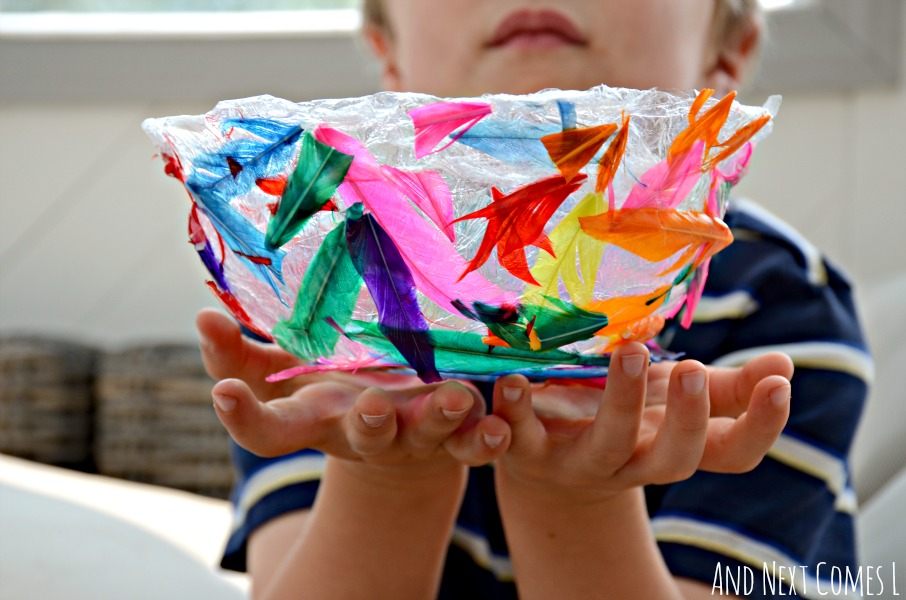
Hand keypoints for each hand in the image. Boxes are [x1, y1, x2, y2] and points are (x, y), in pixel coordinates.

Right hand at [196, 309, 509, 476]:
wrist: (398, 423)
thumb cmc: (332, 388)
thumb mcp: (286, 372)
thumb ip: (242, 353)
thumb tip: (202, 317)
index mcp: (316, 419)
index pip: (268, 430)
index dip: (242, 419)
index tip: (222, 396)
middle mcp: (365, 434)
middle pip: (363, 438)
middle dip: (369, 425)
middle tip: (371, 408)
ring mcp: (415, 438)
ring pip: (430, 438)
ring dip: (444, 421)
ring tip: (456, 398)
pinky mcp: (459, 435)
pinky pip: (479, 442)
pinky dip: (492, 434)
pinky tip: (503, 420)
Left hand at [492, 342, 792, 501]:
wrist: (542, 455)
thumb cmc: (620, 415)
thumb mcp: (669, 396)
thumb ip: (724, 386)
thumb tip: (786, 365)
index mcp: (673, 445)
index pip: (732, 454)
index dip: (761, 428)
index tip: (780, 384)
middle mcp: (633, 462)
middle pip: (674, 460)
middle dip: (687, 419)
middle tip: (692, 369)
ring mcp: (579, 462)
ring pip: (606, 447)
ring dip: (619, 403)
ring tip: (630, 353)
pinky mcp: (527, 452)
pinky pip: (519, 439)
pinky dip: (515, 410)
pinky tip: (515, 380)